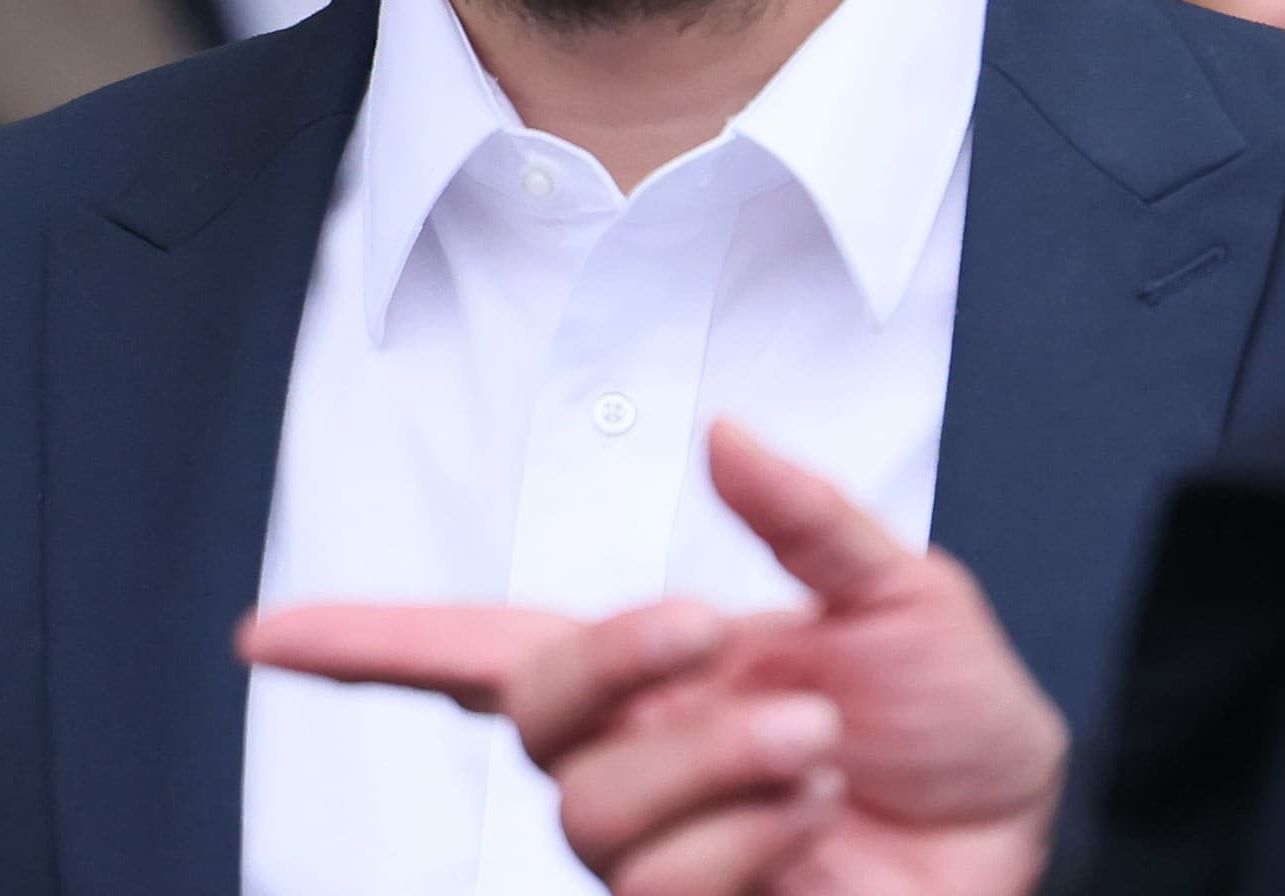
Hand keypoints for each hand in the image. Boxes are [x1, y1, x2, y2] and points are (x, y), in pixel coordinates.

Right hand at [241, 421, 1067, 895]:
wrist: (1018, 844)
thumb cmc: (958, 726)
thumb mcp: (906, 594)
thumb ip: (809, 520)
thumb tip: (724, 433)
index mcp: (663, 674)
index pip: (480, 654)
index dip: (371, 644)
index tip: (266, 632)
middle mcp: (639, 761)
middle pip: (533, 713)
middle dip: (614, 659)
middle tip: (718, 631)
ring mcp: (660, 852)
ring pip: (593, 811)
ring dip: (718, 761)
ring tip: (818, 746)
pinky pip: (665, 888)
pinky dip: (755, 837)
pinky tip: (819, 819)